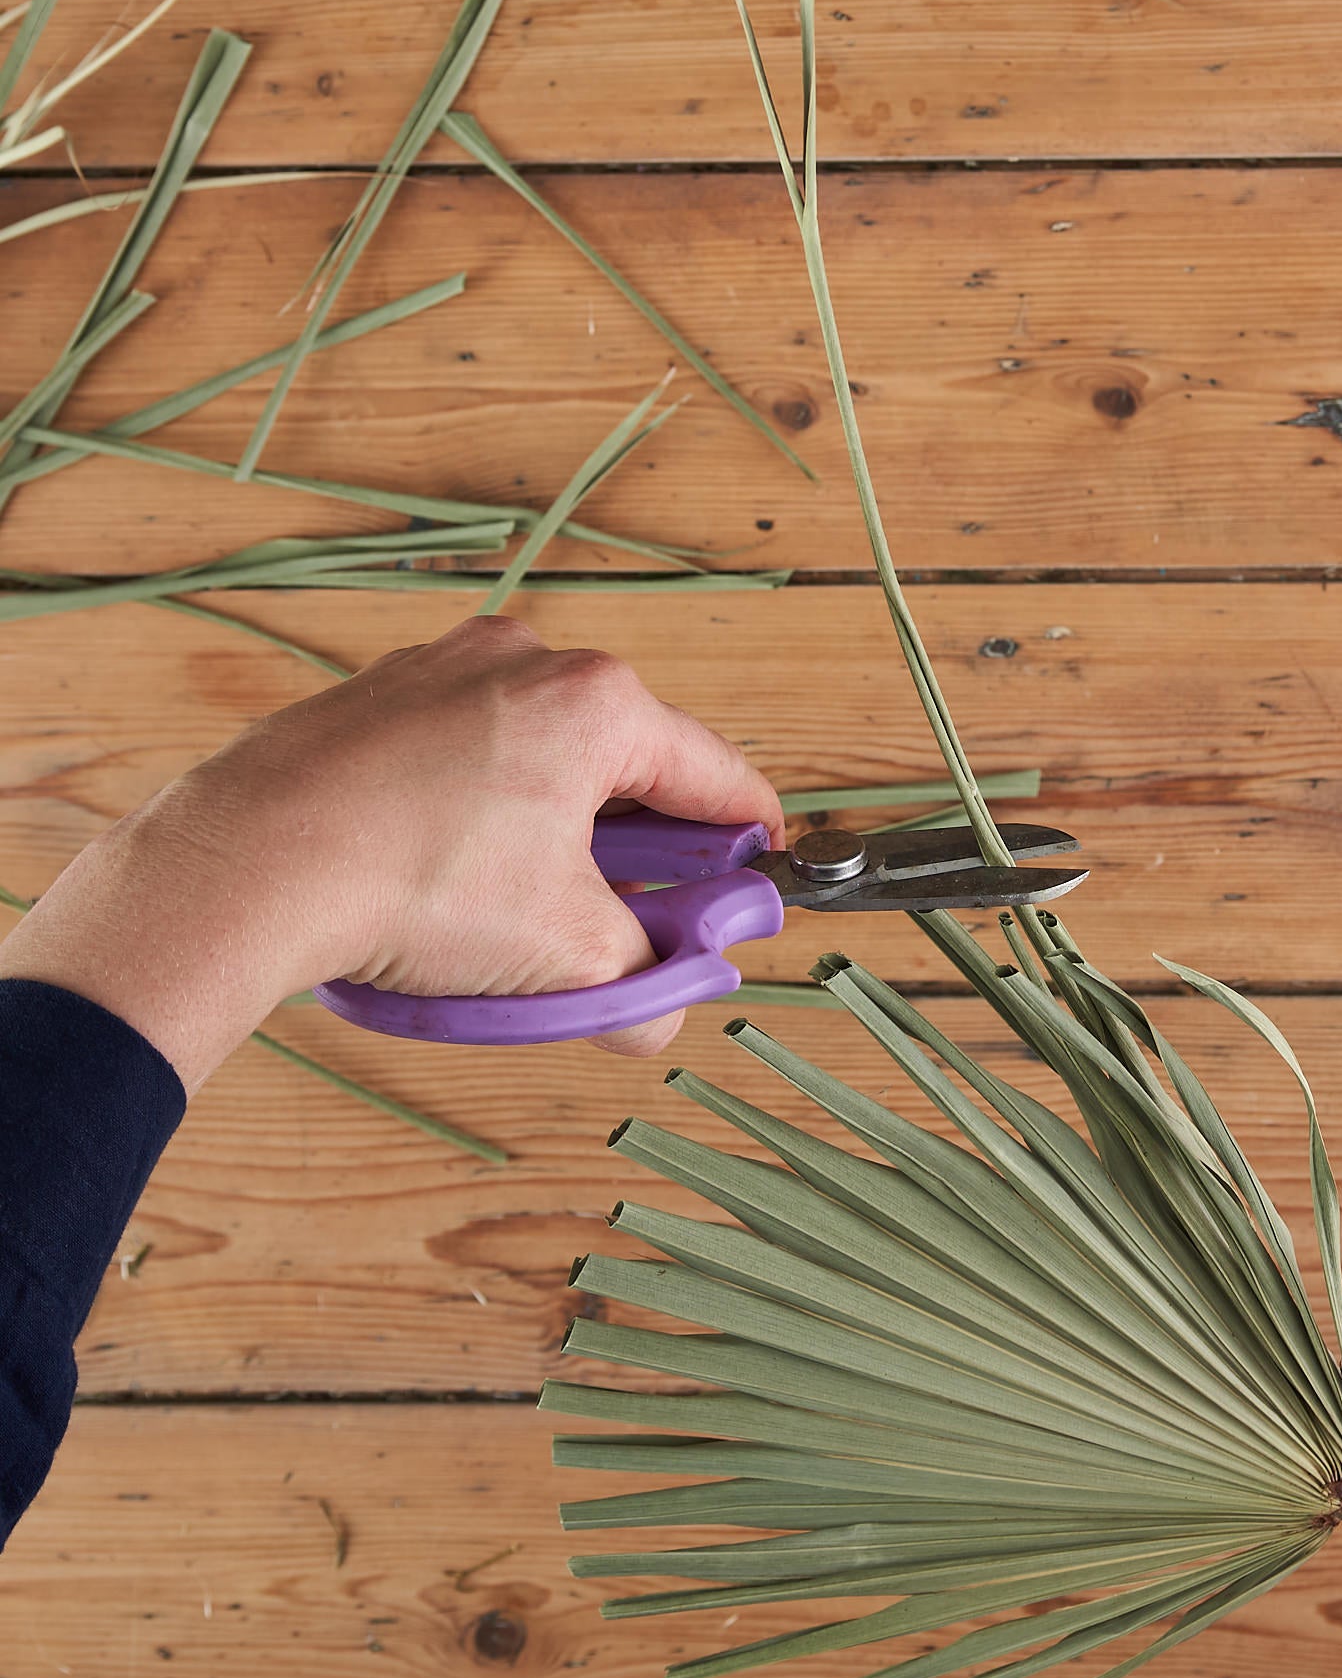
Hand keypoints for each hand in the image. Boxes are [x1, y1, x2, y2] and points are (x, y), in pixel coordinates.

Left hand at [0, 616, 783, 1085]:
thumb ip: (646, 989)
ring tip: (538, 912)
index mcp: (598, 703)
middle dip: (646, 845)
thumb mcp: (568, 960)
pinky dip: (486, 812)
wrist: (247, 866)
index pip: (715, 774)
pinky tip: (459, 881)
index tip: (756, 877)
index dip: (748, 838)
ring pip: (541, 756)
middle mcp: (525, 661)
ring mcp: (441, 670)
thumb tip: (659, 1017)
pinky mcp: (374, 700)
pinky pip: (466, 755)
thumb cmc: (416, 886)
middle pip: (627, 761)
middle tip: (646, 916)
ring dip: (561, 831)